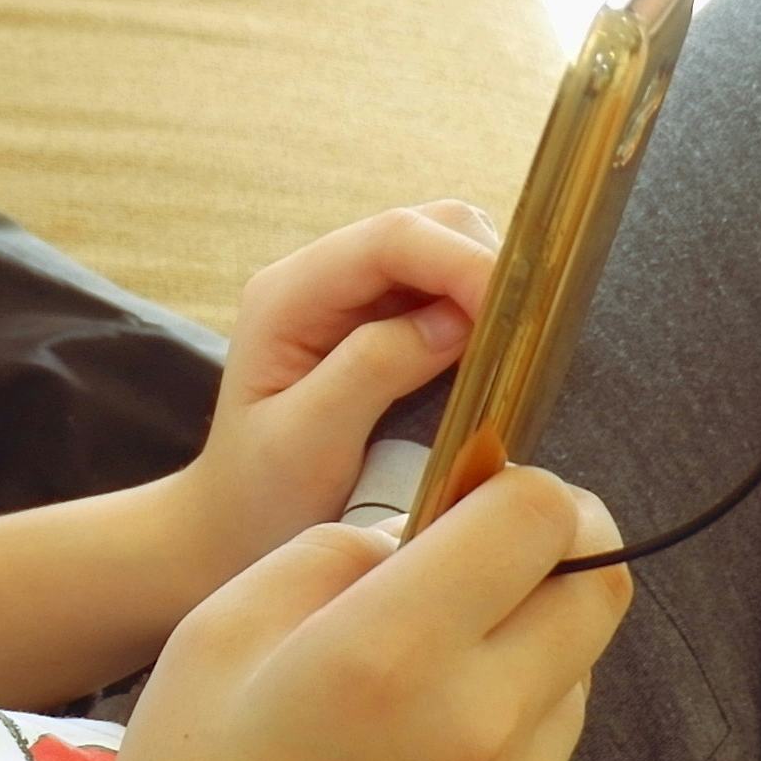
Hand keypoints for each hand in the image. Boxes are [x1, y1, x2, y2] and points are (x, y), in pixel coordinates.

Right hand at [42, 465, 632, 760]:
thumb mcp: (210, 644)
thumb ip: (326, 561)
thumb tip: (410, 542)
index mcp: (391, 650)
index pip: (539, 515)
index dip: (518, 487)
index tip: (473, 498)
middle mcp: (478, 721)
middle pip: (597, 587)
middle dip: (548, 557)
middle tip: (472, 571)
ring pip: (575, 673)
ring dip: (526, 648)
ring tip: (418, 686)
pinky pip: (542, 759)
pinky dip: (504, 733)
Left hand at [158, 200, 502, 597]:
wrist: (235, 531)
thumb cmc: (259, 497)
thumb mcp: (305, 443)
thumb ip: (372, 370)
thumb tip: (457, 320)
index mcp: (288, 294)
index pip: (391, 238)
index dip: (462, 262)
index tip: (517, 316)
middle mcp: (321, 279)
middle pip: (427, 229)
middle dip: (485, 268)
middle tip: (526, 341)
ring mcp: (353, 297)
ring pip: (447, 252)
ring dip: (489, 290)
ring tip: (514, 353)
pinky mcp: (382, 324)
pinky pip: (449, 293)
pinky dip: (484, 315)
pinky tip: (497, 360)